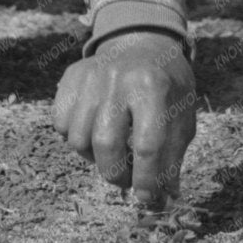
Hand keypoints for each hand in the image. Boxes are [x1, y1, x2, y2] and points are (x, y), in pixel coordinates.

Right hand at [53, 33, 197, 209]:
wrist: (145, 43)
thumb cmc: (167, 86)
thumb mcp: (182, 116)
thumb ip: (173, 157)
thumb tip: (165, 199)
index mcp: (153, 86)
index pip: (147, 145)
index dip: (146, 179)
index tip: (146, 198)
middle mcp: (119, 78)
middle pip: (105, 144)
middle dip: (115, 174)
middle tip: (125, 181)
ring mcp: (92, 75)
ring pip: (78, 137)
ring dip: (94, 158)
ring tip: (111, 155)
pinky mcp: (72, 75)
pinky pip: (60, 122)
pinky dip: (74, 136)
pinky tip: (93, 133)